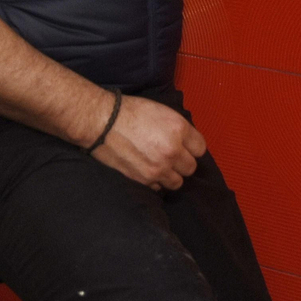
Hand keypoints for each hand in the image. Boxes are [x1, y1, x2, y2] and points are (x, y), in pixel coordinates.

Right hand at [90, 94, 206, 189]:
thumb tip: (185, 142)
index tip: (185, 147)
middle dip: (182, 163)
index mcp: (178, 129)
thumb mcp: (160, 111)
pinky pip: (158, 188)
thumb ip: (177, 128)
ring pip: (177, 182)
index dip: (192, 147)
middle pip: (191, 168)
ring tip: (159, 166)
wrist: (101, 122)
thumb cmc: (129, 111)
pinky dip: (155, 182)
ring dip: (170, 175)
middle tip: (170, 157)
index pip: (200, 148)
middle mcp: (172, 150)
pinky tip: (146, 171)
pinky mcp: (144, 180)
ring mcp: (158, 168)